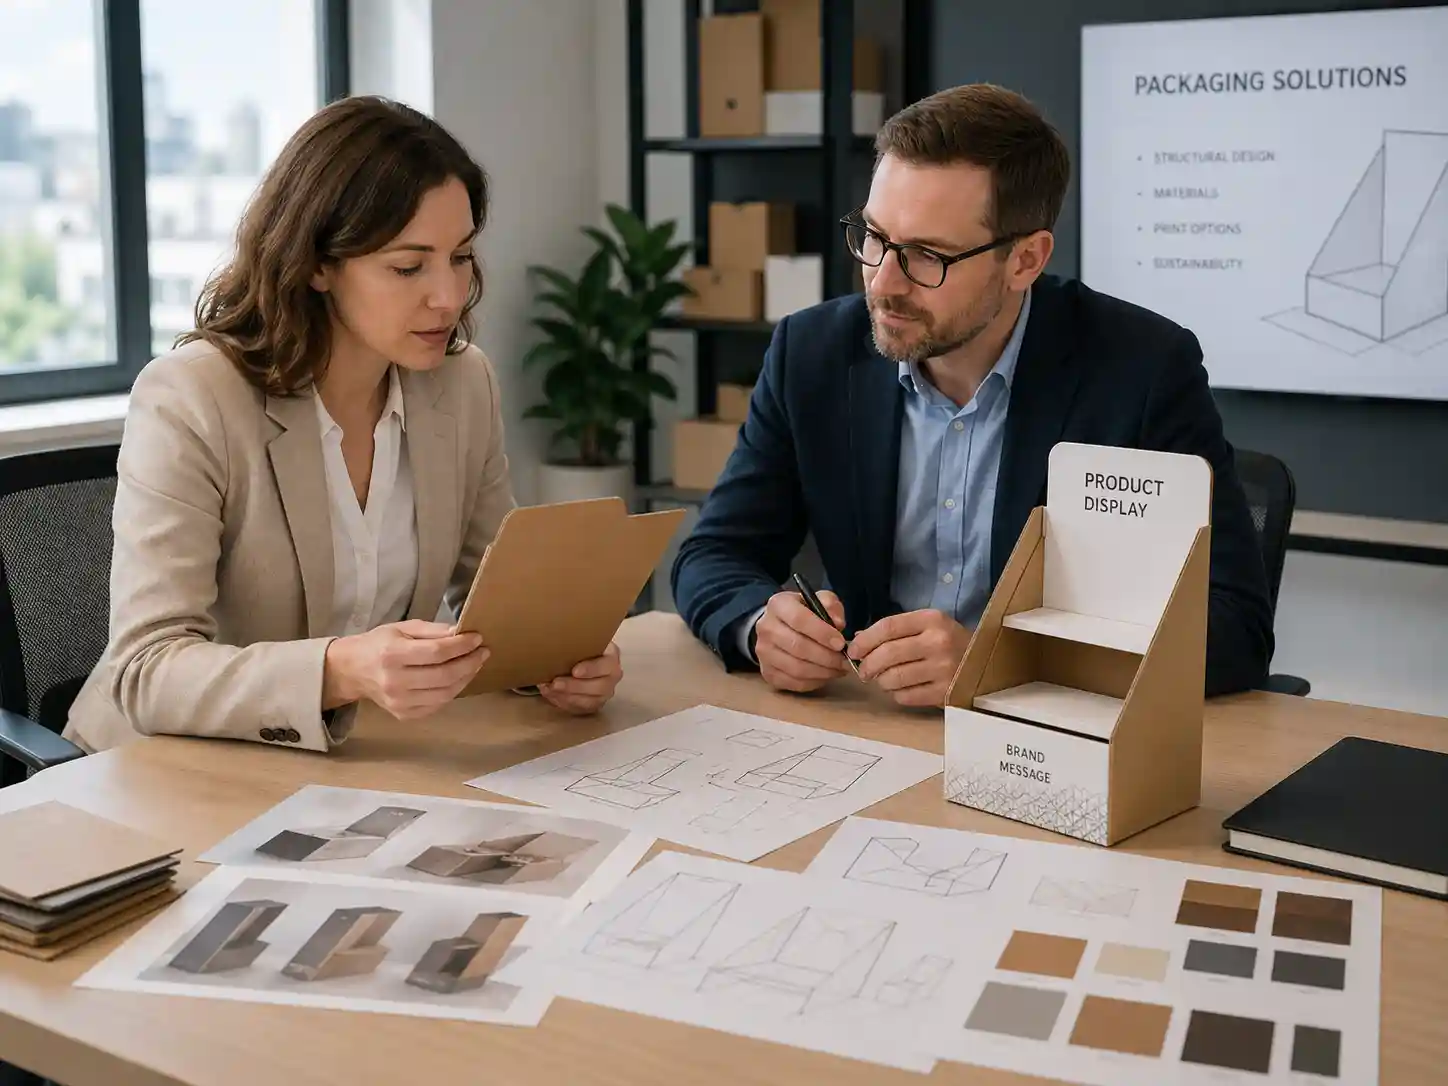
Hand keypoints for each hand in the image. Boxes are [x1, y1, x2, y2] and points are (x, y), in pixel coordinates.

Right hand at [323, 620, 488, 719]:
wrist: (353, 671)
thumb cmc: (379, 644)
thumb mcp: (402, 628)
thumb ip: (432, 630)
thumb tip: (460, 633)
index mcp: (392, 655)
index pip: (437, 652)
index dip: (462, 646)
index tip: (478, 638)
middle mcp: (395, 682)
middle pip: (444, 675)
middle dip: (470, 663)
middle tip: (483, 652)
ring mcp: (399, 703)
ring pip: (445, 693)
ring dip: (466, 678)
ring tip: (475, 664)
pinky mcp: (404, 715)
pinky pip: (438, 705)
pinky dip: (453, 691)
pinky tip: (459, 678)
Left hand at [539, 642, 621, 714]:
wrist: (579, 656)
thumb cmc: (580, 645)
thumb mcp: (581, 639)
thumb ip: (575, 640)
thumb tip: (555, 638)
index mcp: (612, 656)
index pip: (606, 665)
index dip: (591, 669)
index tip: (574, 671)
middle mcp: (612, 677)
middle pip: (599, 687)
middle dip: (574, 686)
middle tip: (555, 683)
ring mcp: (604, 693)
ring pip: (589, 701)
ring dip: (566, 697)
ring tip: (548, 689)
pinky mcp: (594, 704)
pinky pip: (579, 709)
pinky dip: (563, 703)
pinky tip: (550, 694)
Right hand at [754, 588, 849, 692]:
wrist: (779, 627)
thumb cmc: (804, 613)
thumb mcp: (819, 600)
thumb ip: (831, 606)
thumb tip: (838, 624)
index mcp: (778, 605)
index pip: (799, 619)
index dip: (822, 633)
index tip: (841, 643)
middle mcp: (765, 628)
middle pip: (798, 647)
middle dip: (827, 656)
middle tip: (845, 660)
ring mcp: (763, 653)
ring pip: (797, 668)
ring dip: (823, 671)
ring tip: (839, 668)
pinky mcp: (768, 672)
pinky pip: (794, 683)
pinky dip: (815, 682)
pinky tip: (826, 675)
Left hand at [849, 609, 972, 707]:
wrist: (985, 664)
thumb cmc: (949, 643)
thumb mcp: (927, 627)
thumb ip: (895, 630)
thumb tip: (858, 639)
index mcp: (932, 620)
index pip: (887, 627)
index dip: (864, 640)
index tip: (853, 650)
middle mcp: (938, 642)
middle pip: (887, 654)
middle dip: (867, 665)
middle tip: (863, 671)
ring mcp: (943, 669)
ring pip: (893, 678)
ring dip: (881, 681)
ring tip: (884, 680)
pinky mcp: (945, 693)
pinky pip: (905, 696)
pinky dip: (896, 694)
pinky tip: (902, 689)